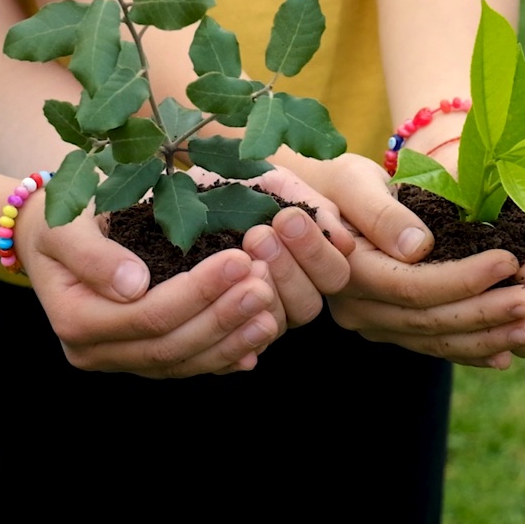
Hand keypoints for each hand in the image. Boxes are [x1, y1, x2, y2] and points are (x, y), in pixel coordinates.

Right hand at [17, 206, 280, 377]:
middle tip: (264, 283)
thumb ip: (93, 256)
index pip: (148, 315)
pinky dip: (225, 356)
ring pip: (184, 362)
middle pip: (170, 344)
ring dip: (232, 339)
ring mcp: (120, 360)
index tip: (239, 259)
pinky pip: (188, 364)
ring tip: (270, 310)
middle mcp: (96, 352)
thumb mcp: (63, 226)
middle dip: (223, 316)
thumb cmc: (58, 223)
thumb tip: (133, 285)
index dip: (198, 292)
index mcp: (76, 320)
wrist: (46, 239)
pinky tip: (258, 340)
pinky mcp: (142, 357)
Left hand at [233, 166, 353, 329]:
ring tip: (237, 252)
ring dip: (261, 287)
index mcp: (312, 262)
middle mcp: (291, 293)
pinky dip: (234, 315)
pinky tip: (219, 287)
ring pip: (277, 322)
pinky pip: (240, 339)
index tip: (286, 218)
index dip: (315, 251)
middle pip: (309, 304)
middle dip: (286, 269)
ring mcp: (259, 315)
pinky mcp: (228, 330)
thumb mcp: (276, 184)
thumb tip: (344, 243)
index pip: (334, 274)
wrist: (180, 191)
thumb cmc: (236, 185)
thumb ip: (315, 208)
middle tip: (257, 235)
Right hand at [300, 154, 524, 368]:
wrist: (317, 207)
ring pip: (434, 340)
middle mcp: (357, 308)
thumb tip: (418, 246)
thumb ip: (380, 214)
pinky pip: (432, 346)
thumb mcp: (352, 182)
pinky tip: (508, 350)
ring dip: (487, 338)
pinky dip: (471, 350)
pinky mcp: (388, 329)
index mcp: (349, 272)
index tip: (508, 259)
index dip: (464, 278)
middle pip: (429, 320)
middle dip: (486, 313)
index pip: (413, 286)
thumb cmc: (337, 183)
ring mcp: (372, 324)